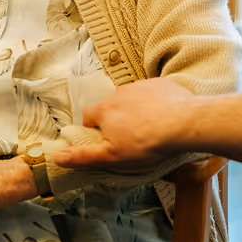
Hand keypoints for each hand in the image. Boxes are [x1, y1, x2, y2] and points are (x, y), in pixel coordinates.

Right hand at [53, 76, 195, 170]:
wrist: (184, 123)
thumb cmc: (146, 143)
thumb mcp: (112, 156)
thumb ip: (84, 156)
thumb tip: (58, 158)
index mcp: (104, 110)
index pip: (88, 116)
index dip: (94, 129)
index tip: (106, 141)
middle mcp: (118, 93)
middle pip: (110, 107)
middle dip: (115, 119)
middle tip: (130, 137)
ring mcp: (140, 85)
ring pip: (130, 99)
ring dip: (135, 110)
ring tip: (149, 128)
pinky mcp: (159, 83)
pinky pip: (151, 92)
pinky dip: (153, 103)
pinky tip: (164, 117)